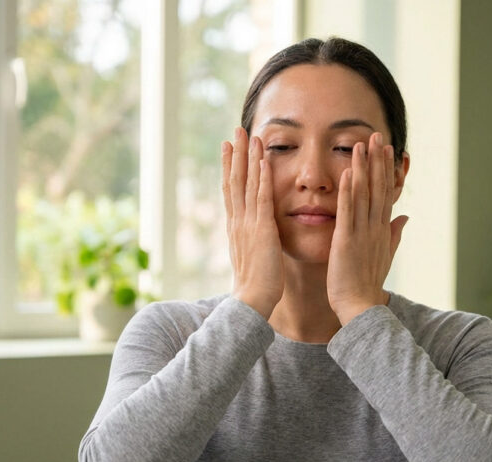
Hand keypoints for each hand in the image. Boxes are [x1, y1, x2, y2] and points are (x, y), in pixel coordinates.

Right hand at [222, 127, 283, 318]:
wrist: (252, 301)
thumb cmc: (255, 284)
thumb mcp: (250, 256)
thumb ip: (250, 240)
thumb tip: (250, 234)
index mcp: (236, 227)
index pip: (230, 190)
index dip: (229, 167)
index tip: (228, 147)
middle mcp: (238, 221)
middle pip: (234, 180)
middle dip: (234, 154)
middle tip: (235, 130)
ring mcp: (248, 224)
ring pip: (246, 183)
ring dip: (248, 157)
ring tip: (249, 135)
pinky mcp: (262, 229)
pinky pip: (262, 198)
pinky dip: (262, 177)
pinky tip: (263, 160)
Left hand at [327, 132, 408, 324]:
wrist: (360, 307)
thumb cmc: (367, 284)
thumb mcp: (384, 256)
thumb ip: (394, 234)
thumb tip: (405, 217)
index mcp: (382, 230)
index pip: (385, 193)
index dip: (386, 169)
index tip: (386, 149)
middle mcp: (375, 227)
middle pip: (378, 187)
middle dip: (377, 160)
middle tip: (377, 135)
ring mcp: (362, 233)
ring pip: (364, 194)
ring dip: (363, 167)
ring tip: (362, 144)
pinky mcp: (346, 240)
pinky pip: (348, 211)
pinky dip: (349, 191)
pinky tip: (349, 172)